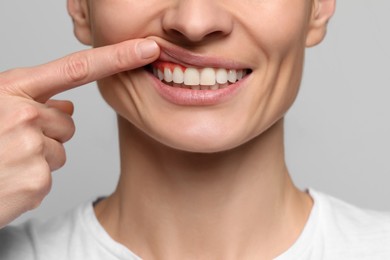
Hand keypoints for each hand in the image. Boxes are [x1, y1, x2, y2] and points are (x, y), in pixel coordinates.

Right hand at [0, 39, 159, 227]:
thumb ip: (31, 99)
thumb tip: (68, 104)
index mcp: (12, 89)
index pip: (78, 68)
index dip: (117, 57)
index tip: (147, 48)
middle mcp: (25, 113)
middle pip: (68, 121)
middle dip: (48, 133)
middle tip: (11, 143)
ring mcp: (31, 146)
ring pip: (61, 149)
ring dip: (39, 158)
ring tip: (7, 161)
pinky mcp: (37, 179)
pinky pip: (51, 175)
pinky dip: (32, 180)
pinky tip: (8, 179)